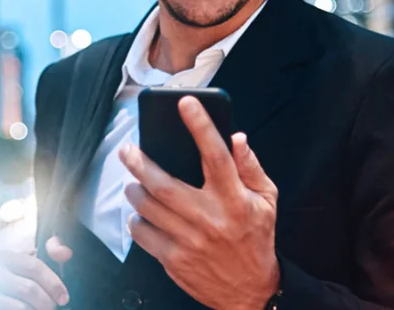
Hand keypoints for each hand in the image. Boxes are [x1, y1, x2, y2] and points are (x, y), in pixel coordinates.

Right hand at [0, 236, 71, 309]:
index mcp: (4, 257)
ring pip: (21, 307)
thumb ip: (53, 253)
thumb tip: (65, 253)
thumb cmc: (28, 283)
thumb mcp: (40, 266)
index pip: (34, 266)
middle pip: (28, 288)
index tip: (64, 298)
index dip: (53, 283)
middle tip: (53, 308)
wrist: (7, 302)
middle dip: (47, 301)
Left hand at [121, 96, 279, 309]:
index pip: (216, 155)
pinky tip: (140, 214)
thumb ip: (251, 168)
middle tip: (127, 149)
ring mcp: (189, 241)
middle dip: (139, 162)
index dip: (200, 126)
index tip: (186, 103)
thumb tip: (237, 137)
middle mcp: (210, 218)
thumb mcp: (266, 201)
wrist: (251, 290)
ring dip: (134, 190)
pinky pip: (143, 235)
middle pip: (164, 184)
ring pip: (148, 208)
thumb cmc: (256, 238)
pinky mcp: (174, 260)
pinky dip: (136, 221)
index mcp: (234, 199)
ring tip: (132, 182)